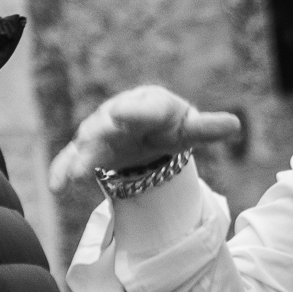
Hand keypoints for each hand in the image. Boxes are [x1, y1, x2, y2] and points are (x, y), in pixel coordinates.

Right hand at [47, 85, 242, 191]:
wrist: (144, 126)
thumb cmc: (170, 125)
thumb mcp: (190, 128)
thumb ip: (208, 128)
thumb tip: (236, 125)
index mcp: (150, 104)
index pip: (145, 108)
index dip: (134, 113)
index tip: (123, 116)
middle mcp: (120, 113)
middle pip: (109, 123)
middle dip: (99, 134)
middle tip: (91, 143)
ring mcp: (101, 131)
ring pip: (87, 142)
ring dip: (80, 157)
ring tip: (76, 175)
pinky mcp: (88, 150)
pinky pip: (70, 158)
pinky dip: (62, 169)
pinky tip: (56, 187)